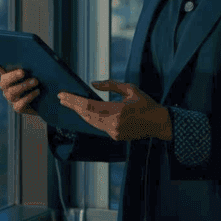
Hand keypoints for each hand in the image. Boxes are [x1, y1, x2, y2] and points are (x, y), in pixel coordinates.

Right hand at [0, 56, 40, 116]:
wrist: (47, 99)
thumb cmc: (41, 81)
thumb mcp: (38, 71)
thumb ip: (33, 64)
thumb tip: (35, 55)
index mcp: (8, 76)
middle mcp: (6, 88)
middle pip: (4, 82)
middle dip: (13, 76)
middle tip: (23, 72)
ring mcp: (11, 98)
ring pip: (12, 93)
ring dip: (24, 86)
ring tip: (36, 81)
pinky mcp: (18, 108)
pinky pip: (20, 104)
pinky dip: (28, 97)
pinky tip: (37, 92)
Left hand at [57, 80, 171, 141]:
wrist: (159, 123)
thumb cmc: (146, 103)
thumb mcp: (130, 89)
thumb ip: (110, 85)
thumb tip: (92, 84)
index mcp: (117, 111)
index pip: (88, 106)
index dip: (73, 101)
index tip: (62, 95)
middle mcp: (113, 124)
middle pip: (86, 115)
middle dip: (73, 106)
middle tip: (62, 97)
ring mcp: (114, 132)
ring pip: (90, 122)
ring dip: (79, 112)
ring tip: (69, 103)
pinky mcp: (115, 136)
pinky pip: (97, 126)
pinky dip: (89, 118)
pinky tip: (83, 111)